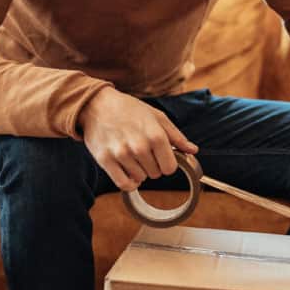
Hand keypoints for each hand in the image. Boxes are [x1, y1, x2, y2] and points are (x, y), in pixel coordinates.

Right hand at [79, 86, 197, 190]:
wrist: (97, 105)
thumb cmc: (128, 109)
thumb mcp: (156, 116)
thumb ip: (176, 136)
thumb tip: (193, 150)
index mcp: (155, 135)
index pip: (170, 168)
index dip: (168, 164)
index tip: (161, 157)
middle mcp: (139, 146)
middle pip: (156, 174)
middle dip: (153, 166)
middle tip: (143, 152)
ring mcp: (121, 154)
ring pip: (140, 179)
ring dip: (139, 171)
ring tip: (132, 156)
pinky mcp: (105, 160)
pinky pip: (123, 184)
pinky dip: (129, 183)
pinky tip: (128, 173)